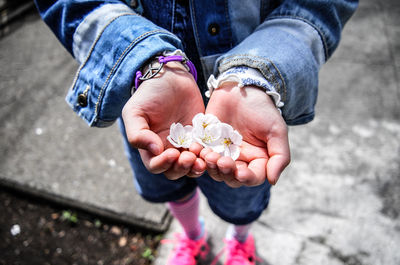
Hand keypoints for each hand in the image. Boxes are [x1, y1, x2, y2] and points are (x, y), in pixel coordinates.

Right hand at [122, 62, 205, 179]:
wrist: (171, 77)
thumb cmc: (149, 94)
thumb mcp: (135, 111)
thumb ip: (137, 134)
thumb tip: (154, 151)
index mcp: (150, 148)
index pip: (155, 166)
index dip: (163, 164)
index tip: (172, 153)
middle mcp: (168, 150)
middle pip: (174, 171)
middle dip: (182, 168)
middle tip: (189, 158)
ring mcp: (185, 145)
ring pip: (191, 166)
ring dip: (196, 166)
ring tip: (201, 159)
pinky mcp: (201, 137)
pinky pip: (205, 152)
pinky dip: (208, 155)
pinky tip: (211, 151)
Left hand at [201, 82, 289, 186]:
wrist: (242, 88)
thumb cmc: (262, 109)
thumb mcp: (276, 131)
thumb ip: (279, 156)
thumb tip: (273, 181)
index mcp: (257, 160)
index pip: (252, 177)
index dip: (246, 178)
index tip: (240, 173)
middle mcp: (239, 160)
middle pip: (230, 178)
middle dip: (226, 173)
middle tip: (222, 161)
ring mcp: (221, 152)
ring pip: (214, 169)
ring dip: (211, 166)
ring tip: (209, 155)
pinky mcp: (207, 142)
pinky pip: (200, 155)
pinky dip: (199, 155)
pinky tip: (199, 149)